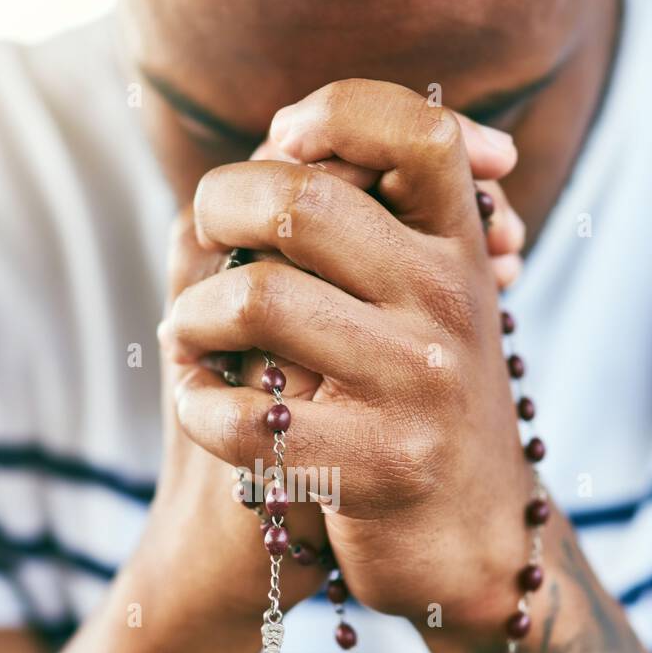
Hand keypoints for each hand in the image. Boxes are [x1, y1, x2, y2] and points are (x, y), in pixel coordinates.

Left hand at [160, 79, 532, 631]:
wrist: (465, 541)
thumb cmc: (414, 404)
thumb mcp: (424, 305)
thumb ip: (373, 226)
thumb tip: (282, 139)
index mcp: (459, 252)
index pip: (417, 130)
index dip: (335, 112)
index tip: (283, 142)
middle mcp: (448, 305)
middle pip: (301, 200)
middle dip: (218, 208)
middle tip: (203, 240)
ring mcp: (417, 387)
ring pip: (257, 300)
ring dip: (189, 318)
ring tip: (186, 337)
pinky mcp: (379, 469)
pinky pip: (245, 417)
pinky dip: (198, 406)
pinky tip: (201, 404)